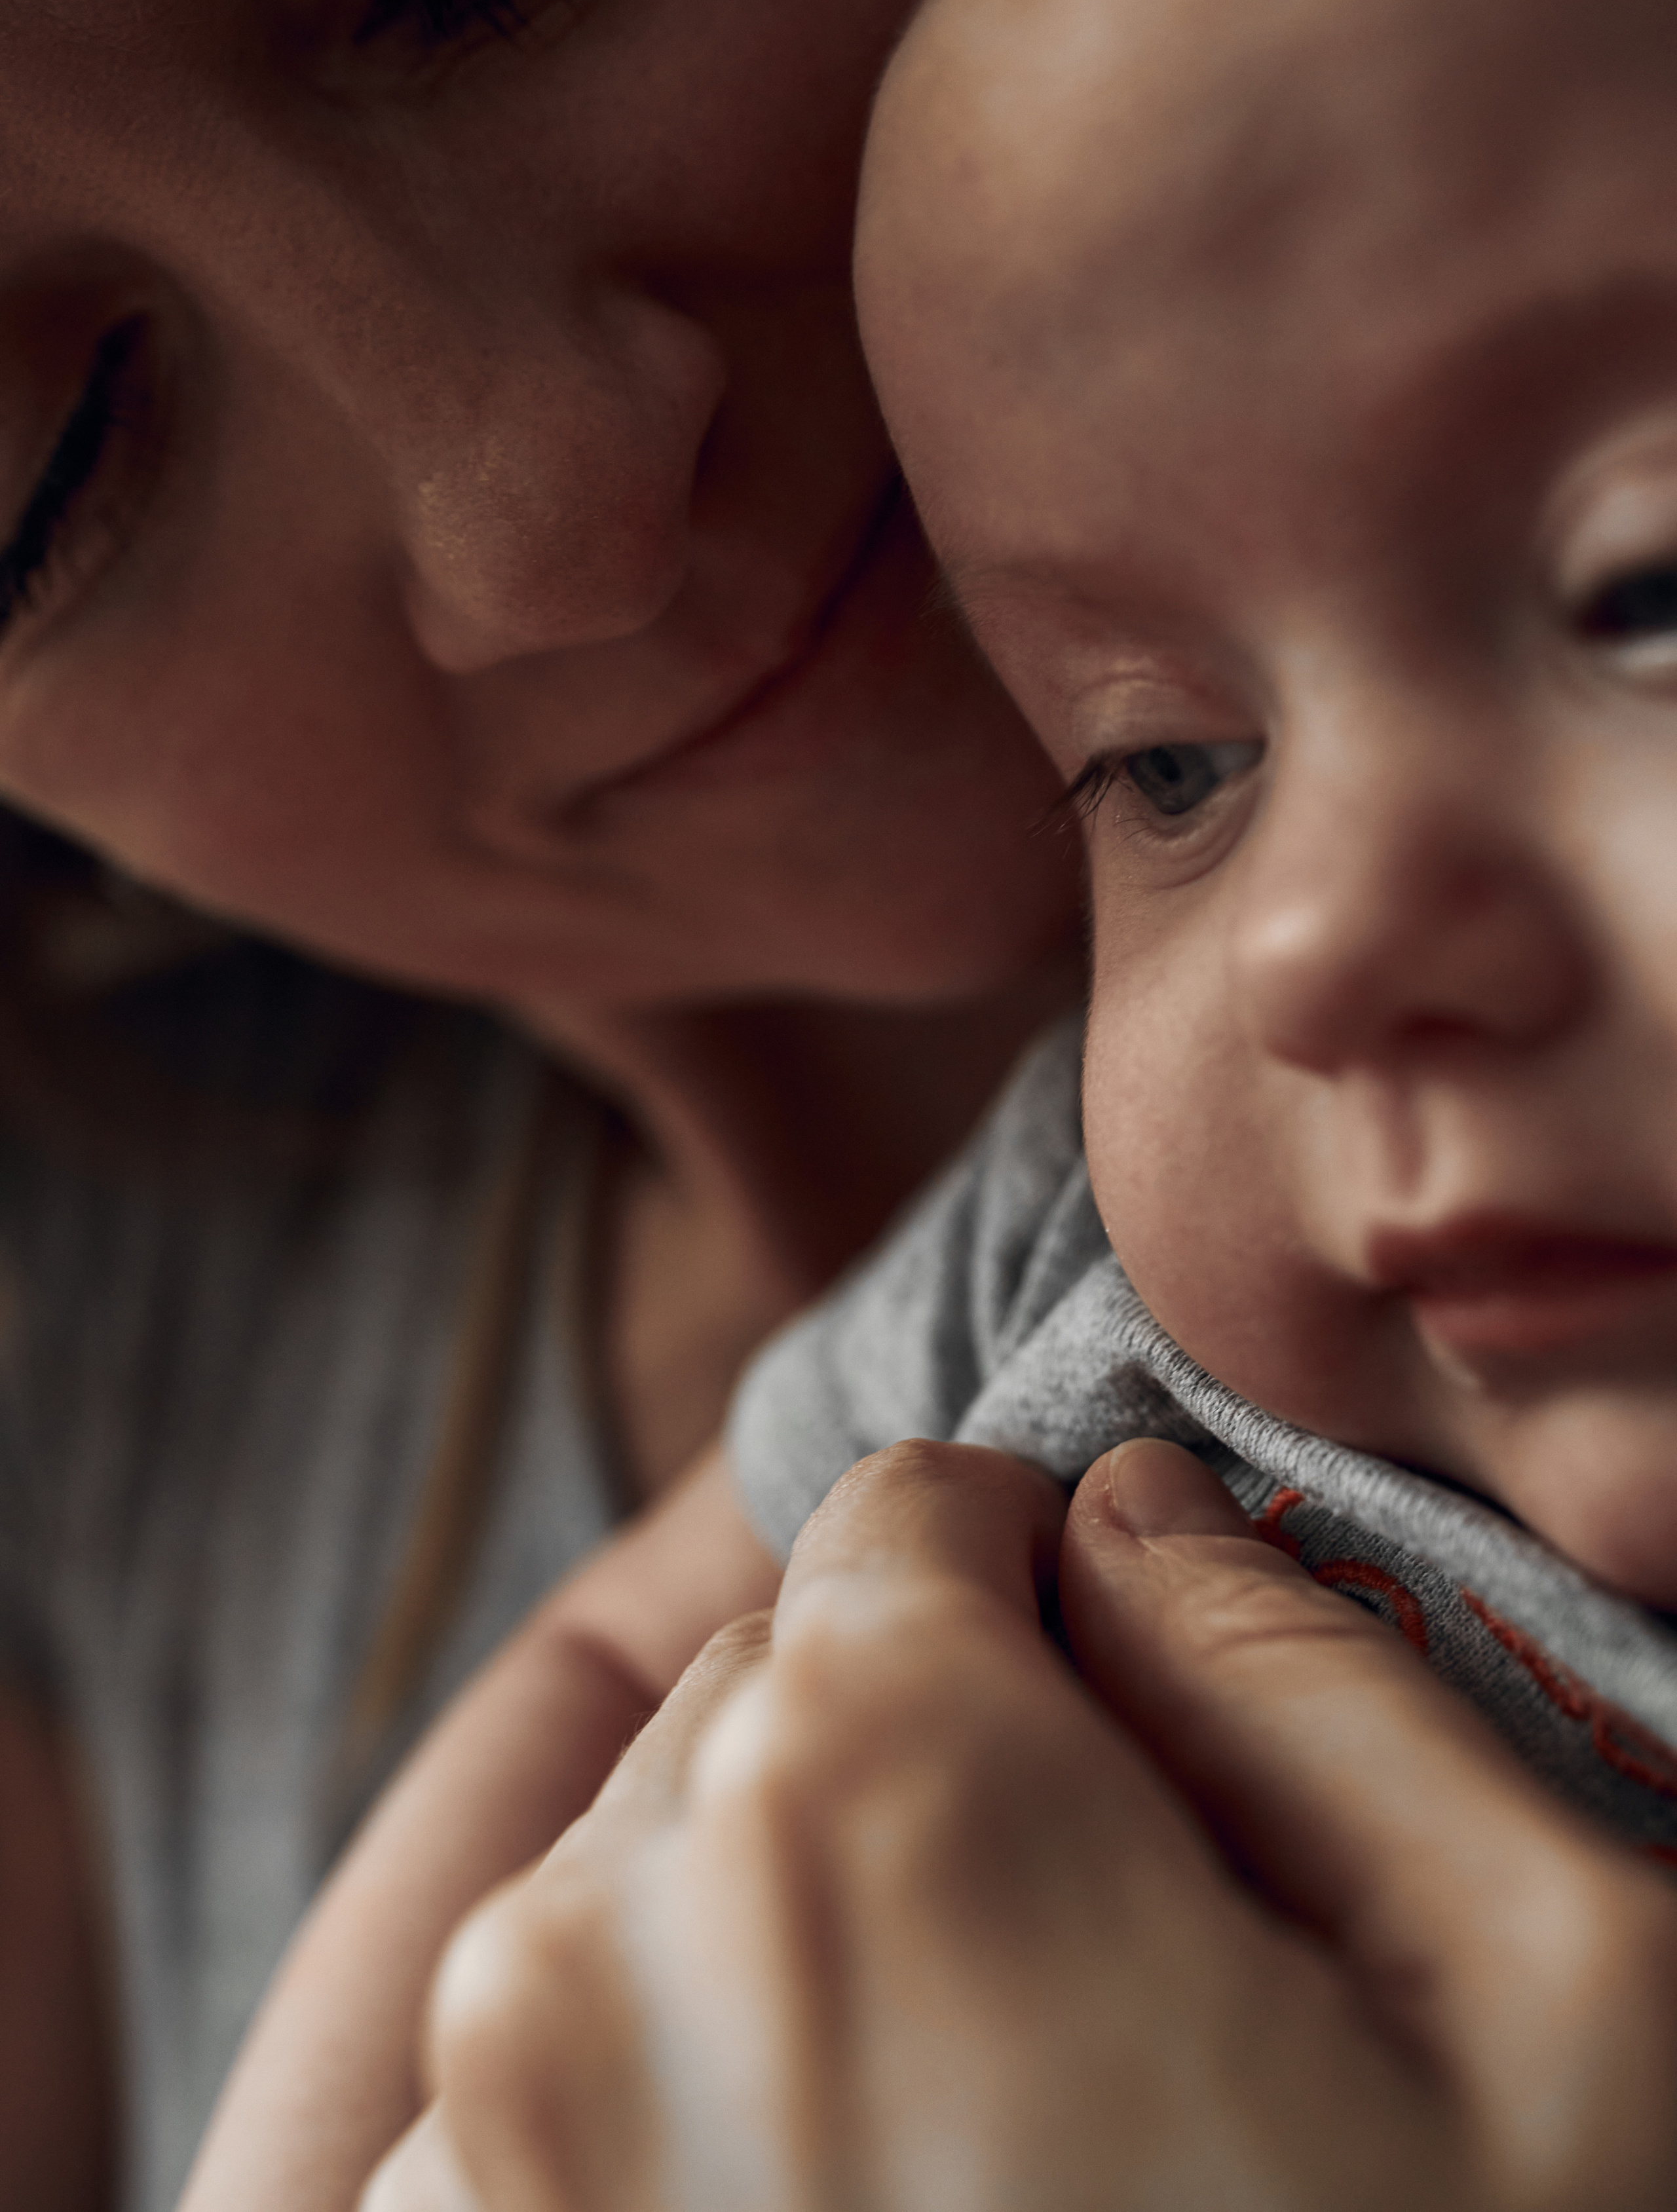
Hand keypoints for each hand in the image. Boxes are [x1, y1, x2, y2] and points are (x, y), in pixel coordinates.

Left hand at [365, 1441, 1676, 2211]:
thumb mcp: (1551, 1996)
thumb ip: (1316, 1674)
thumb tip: (1146, 1519)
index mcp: (867, 1789)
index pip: (915, 1518)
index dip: (1066, 1611)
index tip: (1153, 1763)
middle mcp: (599, 1938)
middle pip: (776, 1689)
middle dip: (936, 1769)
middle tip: (1110, 1998)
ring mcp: (482, 2149)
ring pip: (656, 1869)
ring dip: (810, 1935)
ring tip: (1001, 2149)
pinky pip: (553, 2073)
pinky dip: (689, 2097)